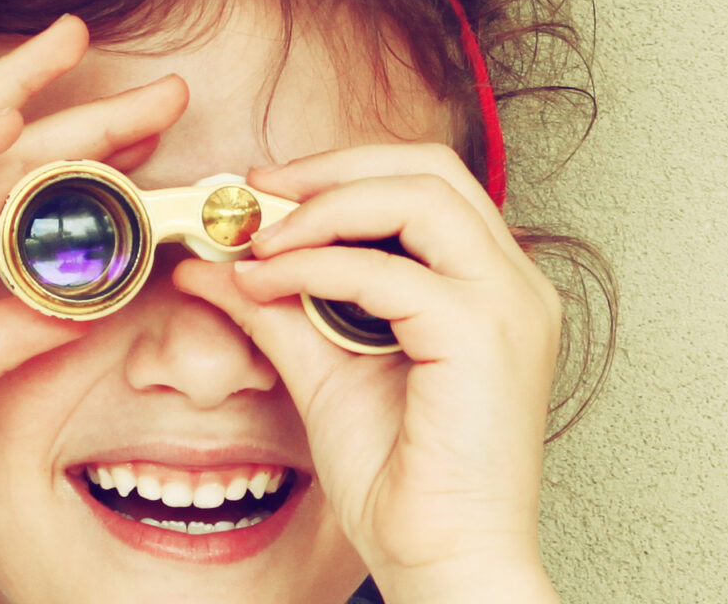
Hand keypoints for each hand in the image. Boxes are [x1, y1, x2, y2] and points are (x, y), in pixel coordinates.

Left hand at [172, 144, 563, 599]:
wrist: (445, 559)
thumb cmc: (405, 484)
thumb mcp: (325, 372)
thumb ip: (279, 310)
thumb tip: (213, 263)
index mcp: (491, 286)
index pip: (426, 184)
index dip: (343, 171)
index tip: (265, 191)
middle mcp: (514, 284)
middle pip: (430, 168)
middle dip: (332, 168)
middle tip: (255, 191)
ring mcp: (508, 304)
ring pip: (418, 196)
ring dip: (323, 208)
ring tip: (259, 243)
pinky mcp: (482, 335)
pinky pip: (387, 271)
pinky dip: (315, 267)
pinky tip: (267, 286)